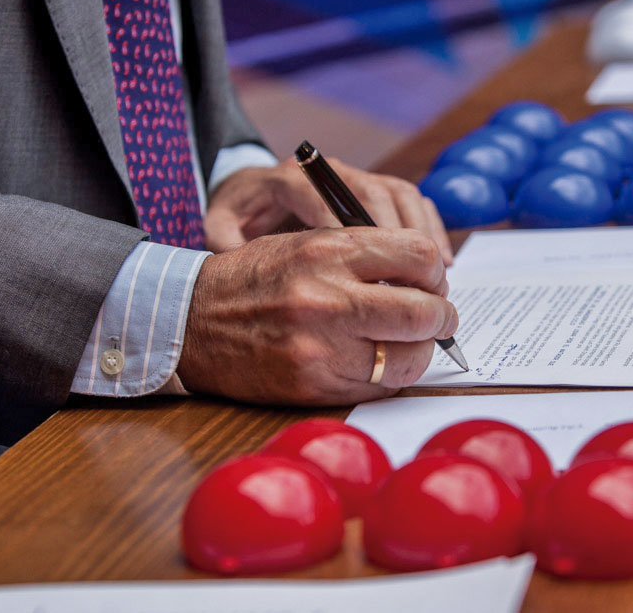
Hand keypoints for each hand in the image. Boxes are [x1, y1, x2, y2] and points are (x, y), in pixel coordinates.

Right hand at [177, 227, 458, 405]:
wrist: (191, 320)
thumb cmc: (255, 279)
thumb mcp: (307, 244)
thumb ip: (366, 255)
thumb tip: (427, 277)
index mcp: (329, 250)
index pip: (421, 256)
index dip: (436, 272)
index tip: (431, 282)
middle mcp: (328, 297)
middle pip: (425, 311)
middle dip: (441, 317)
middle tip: (436, 318)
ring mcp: (321, 347)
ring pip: (410, 357)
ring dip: (419, 352)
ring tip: (406, 343)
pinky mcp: (314, 385)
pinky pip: (380, 387)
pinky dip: (389, 377)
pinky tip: (374, 363)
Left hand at [203, 159, 452, 263]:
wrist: (253, 191)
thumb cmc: (240, 214)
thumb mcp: (219, 223)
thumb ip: (221, 237)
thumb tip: (232, 250)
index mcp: (289, 177)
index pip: (322, 198)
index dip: (346, 235)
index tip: (364, 278)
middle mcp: (329, 170)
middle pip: (371, 192)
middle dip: (395, 238)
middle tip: (411, 283)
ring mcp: (356, 175)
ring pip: (400, 193)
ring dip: (421, 234)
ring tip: (436, 276)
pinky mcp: (376, 186)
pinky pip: (413, 200)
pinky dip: (431, 229)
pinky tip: (443, 262)